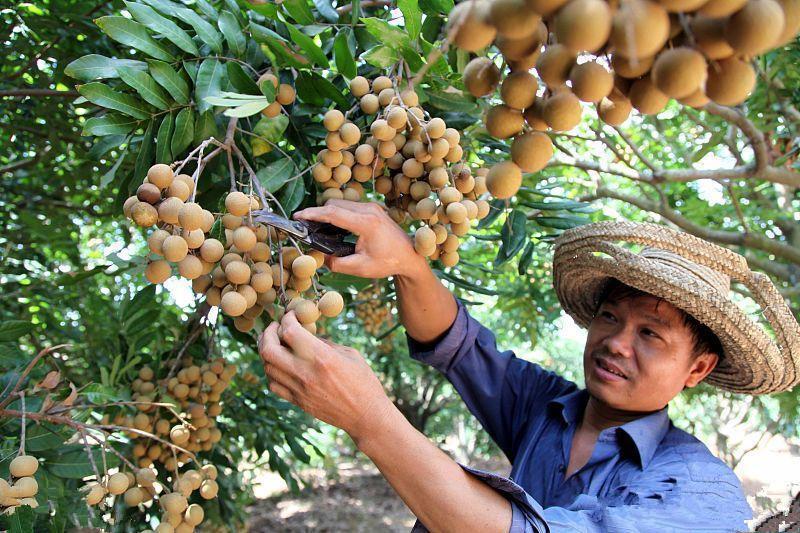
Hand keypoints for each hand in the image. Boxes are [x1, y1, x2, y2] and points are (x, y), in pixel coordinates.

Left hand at [258, 311, 394, 441]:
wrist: (366, 416)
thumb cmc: (363, 382)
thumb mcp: (349, 354)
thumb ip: (324, 343)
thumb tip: (306, 334)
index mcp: (322, 357)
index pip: (290, 332)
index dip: (287, 319)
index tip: (291, 315)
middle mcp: (306, 373)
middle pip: (268, 349)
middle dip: (268, 333)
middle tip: (276, 327)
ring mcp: (299, 389)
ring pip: (266, 366)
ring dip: (268, 351)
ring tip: (277, 344)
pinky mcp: (297, 402)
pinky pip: (273, 384)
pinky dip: (271, 370)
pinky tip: (280, 364)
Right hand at [293, 200, 421, 278]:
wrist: (409, 256)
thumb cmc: (387, 262)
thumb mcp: (360, 268)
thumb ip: (336, 263)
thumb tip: (319, 255)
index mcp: (366, 223)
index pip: (333, 213)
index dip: (312, 214)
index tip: (297, 217)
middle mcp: (369, 210)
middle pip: (334, 204)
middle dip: (317, 213)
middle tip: (305, 227)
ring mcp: (372, 207)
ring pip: (341, 203)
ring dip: (327, 213)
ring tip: (317, 229)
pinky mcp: (372, 208)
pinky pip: (349, 206)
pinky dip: (337, 213)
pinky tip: (333, 227)